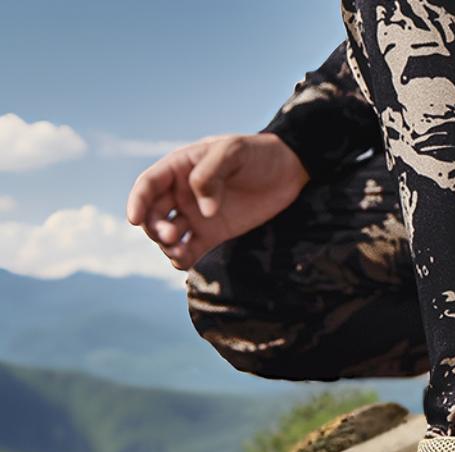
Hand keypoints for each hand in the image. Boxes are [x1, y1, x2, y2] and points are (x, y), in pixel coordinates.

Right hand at [126, 133, 309, 269]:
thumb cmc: (257, 154)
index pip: (149, 185)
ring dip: (167, 246)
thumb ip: (211, 174)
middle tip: (171, 236)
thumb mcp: (233, 152)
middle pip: (154, 214)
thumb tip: (203, 211)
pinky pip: (191, 249)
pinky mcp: (213, 233)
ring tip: (180, 252)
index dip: (138, 201)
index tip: (134, 219)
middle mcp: (182, 193)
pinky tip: (185, 262)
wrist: (286, 171)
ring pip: (169, 234)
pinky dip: (183, 258)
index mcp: (180, 168)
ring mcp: (196, 215)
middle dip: (155, 228)